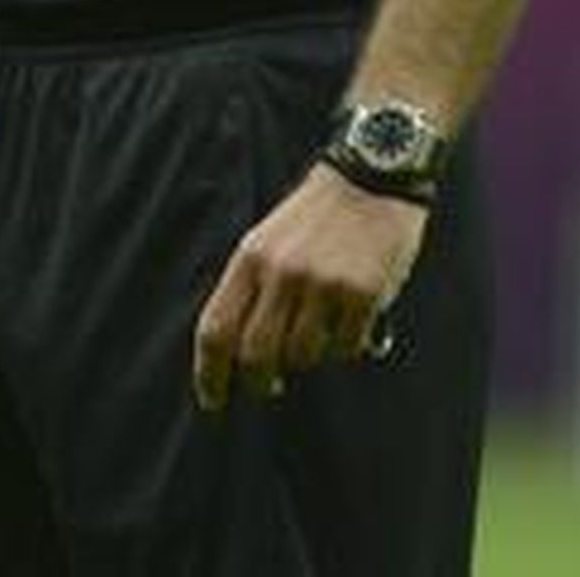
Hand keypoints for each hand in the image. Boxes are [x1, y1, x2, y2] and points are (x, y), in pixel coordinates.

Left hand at [192, 162, 428, 411]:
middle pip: (255, 355)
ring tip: (320, 331)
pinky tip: (353, 323)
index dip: (209, 374)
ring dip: (308, 357)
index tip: (212, 401)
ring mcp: (322, 284)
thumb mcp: (267, 241)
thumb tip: (237, 355)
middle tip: (267, 387)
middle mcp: (281, 272)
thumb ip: (251, 289)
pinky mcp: (363, 293)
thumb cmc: (315, 218)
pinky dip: (347, 346)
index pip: (216, 329)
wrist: (370, 177)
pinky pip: (346, 348)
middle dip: (257, 382)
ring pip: (303, 357)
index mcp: (250, 258)